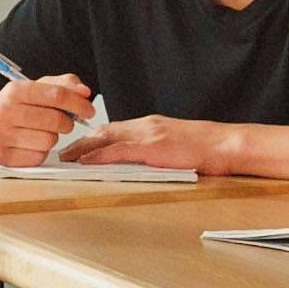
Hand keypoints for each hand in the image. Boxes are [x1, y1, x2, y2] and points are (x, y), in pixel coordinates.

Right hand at [0, 74, 97, 166]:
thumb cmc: (8, 106)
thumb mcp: (30, 89)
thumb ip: (60, 85)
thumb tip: (84, 92)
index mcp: (14, 90)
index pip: (56, 95)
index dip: (78, 103)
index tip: (89, 109)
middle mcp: (5, 112)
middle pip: (56, 120)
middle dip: (67, 122)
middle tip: (63, 122)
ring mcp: (1, 136)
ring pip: (49, 141)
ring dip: (51, 137)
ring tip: (39, 132)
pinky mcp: (1, 156)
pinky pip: (38, 157)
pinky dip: (40, 152)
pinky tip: (30, 144)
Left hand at [69, 114, 224, 171]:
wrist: (225, 145)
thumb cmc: (206, 149)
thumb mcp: (175, 146)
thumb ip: (154, 150)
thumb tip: (138, 162)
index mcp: (151, 125)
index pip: (114, 129)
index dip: (92, 137)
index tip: (77, 145)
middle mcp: (146, 125)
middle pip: (105, 131)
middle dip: (81, 141)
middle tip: (63, 151)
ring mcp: (149, 134)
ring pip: (107, 138)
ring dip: (83, 148)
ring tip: (66, 157)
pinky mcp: (153, 147)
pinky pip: (119, 150)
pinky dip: (99, 155)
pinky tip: (85, 161)